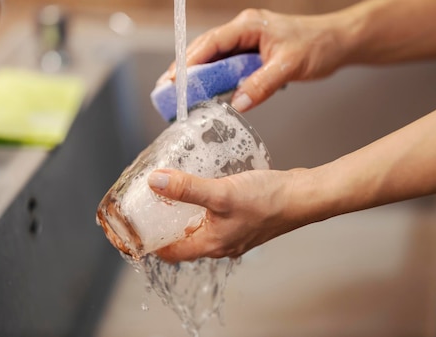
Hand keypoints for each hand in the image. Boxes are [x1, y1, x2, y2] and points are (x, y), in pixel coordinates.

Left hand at [147, 167, 312, 261]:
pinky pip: (214, 217)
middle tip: (147, 205)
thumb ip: (187, 188)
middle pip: (182, 240)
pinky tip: (203, 187)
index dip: (148, 242)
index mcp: (211, 244)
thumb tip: (155, 183)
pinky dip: (202, 206)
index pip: (169, 252)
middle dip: (163, 225)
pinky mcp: (242, 220)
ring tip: (170, 193)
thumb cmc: (268, 200)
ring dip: (183, 214)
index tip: (132, 228)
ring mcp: (233, 233)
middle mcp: (220, 243)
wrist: (303, 197)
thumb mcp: (221, 193)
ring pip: (199, 227)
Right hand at [158, 9, 352, 111]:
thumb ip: (261, 85)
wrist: (338, 42)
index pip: (211, 42)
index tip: (174, 80)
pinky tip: (207, 92)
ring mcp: (247, 40)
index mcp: (248, 25)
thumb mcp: (289, 67)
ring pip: (215, 57)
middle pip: (206, 48)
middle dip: (186, 68)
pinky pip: (228, 64)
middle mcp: (244, 29)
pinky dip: (216, 78)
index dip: (190, 61)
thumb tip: (236, 104)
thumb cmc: (317, 46)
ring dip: (199, 75)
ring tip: (180, 94)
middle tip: (168, 90)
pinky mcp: (253, 52)